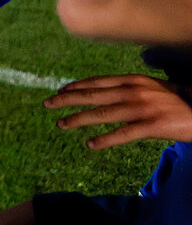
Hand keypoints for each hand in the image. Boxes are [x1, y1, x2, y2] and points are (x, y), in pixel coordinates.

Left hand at [46, 74, 191, 148]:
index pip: (96, 82)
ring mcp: (143, 108)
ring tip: (61, 124)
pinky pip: (123, 134)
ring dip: (78, 119)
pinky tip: (91, 144)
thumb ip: (129, 88)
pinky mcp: (153, 125)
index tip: (59, 91)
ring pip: (102, 114)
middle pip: (93, 95)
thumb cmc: (178, 100)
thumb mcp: (151, 87)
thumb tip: (105, 94)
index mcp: (133, 79)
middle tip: (47, 104)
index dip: (75, 87)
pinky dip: (105, 139)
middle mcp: (134, 90)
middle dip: (67, 99)